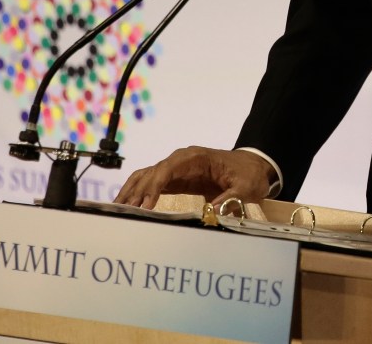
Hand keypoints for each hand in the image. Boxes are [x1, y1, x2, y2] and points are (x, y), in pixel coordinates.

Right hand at [113, 147, 274, 209]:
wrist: (253, 167)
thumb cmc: (248, 175)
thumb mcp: (246, 188)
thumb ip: (231, 198)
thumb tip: (213, 211)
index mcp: (196, 158)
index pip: (168, 168)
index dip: (155, 186)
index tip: (147, 205)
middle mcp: (181, 160)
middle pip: (152, 172)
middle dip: (138, 191)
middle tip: (126, 213)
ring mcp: (176, 169)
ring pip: (146, 176)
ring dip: (132, 192)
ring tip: (118, 210)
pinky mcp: (176, 180)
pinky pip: (152, 184)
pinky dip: (138, 193)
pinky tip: (128, 206)